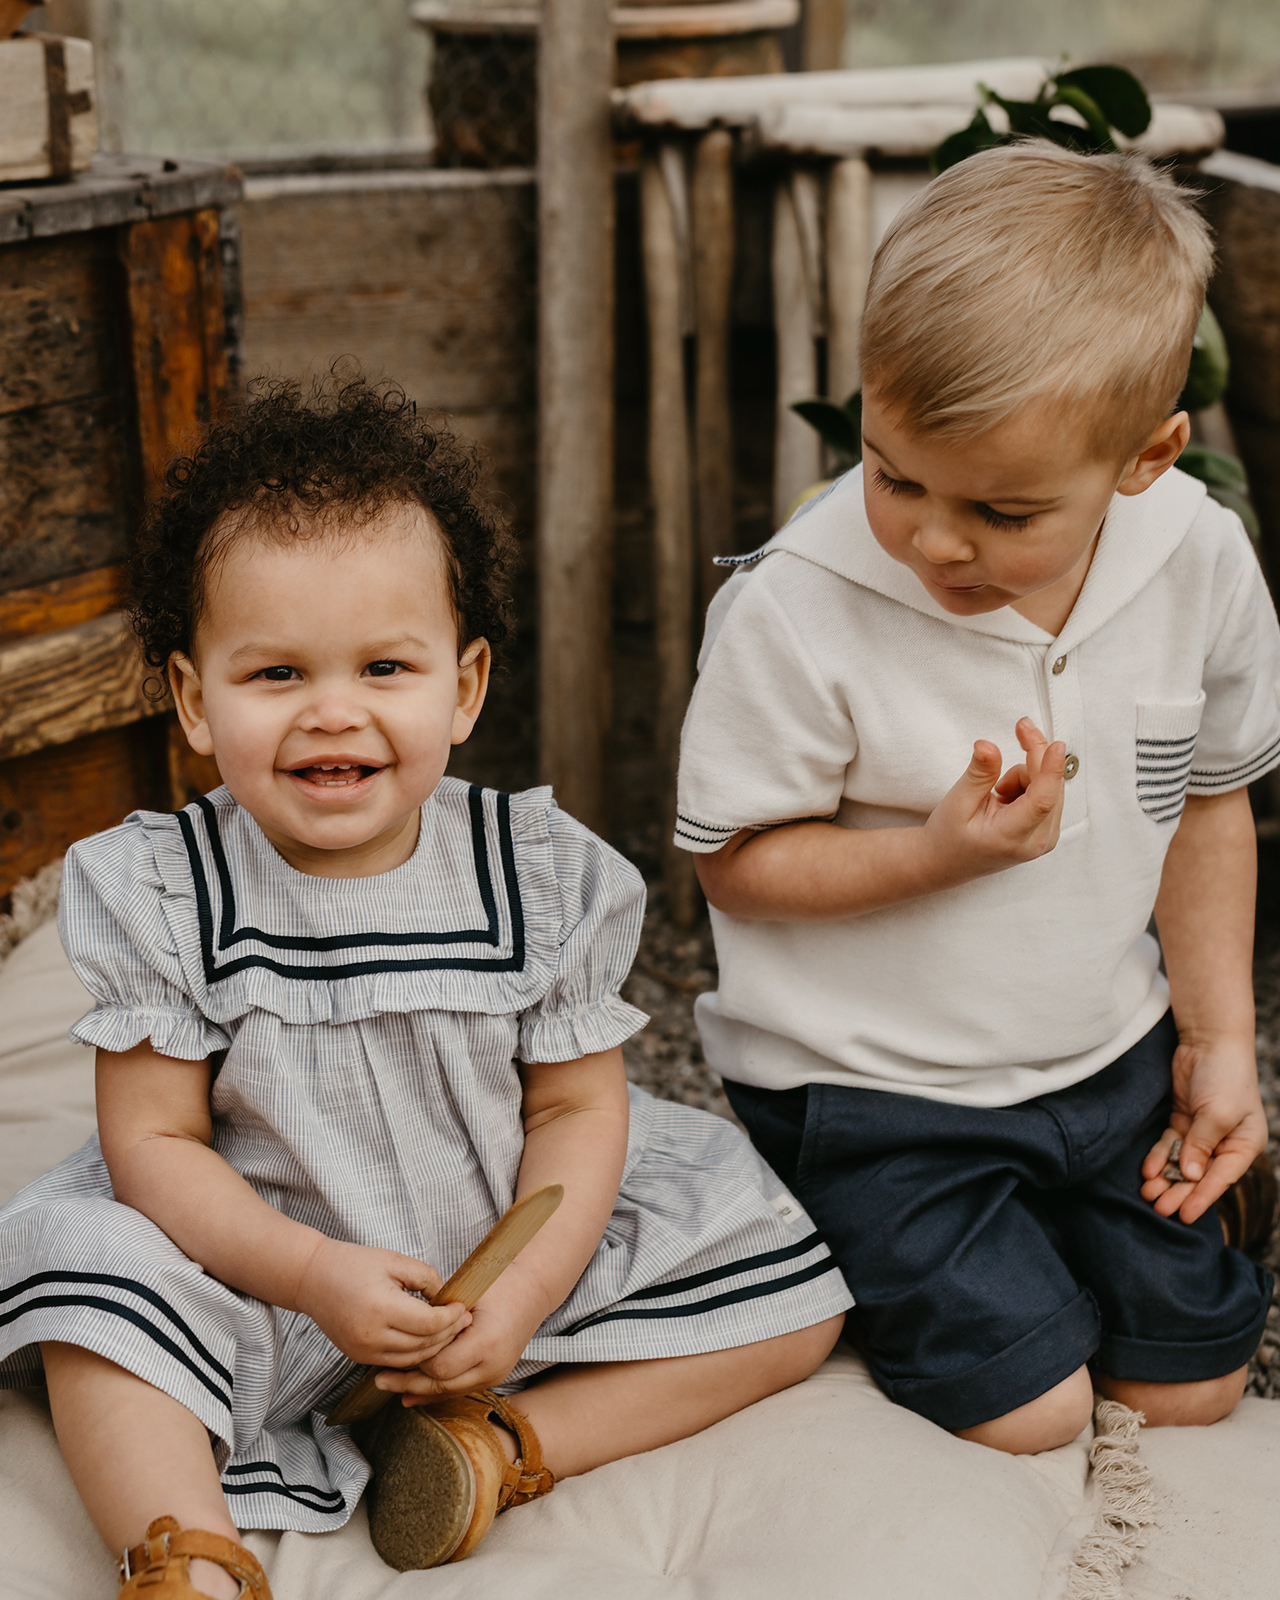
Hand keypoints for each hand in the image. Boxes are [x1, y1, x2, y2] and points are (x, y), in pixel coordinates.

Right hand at [294, 1237, 469, 1366]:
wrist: (312, 1279)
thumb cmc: (353, 1264)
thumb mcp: (394, 1261)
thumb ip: (425, 1278)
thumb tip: (446, 1297)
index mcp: (381, 1308)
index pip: (429, 1324)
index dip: (451, 1318)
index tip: (462, 1307)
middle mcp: (371, 1336)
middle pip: (423, 1346)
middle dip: (448, 1334)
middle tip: (464, 1320)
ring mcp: (363, 1350)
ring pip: (411, 1360)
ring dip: (434, 1348)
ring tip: (450, 1330)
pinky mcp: (358, 1357)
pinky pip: (395, 1361)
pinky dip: (414, 1353)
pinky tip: (427, 1339)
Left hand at [372, 1295, 540, 1404]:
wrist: (531, 1291)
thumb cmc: (498, 1285)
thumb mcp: (466, 1295)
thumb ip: (440, 1319)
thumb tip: (407, 1334)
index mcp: (486, 1343)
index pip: (440, 1366)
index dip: (416, 1360)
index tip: (397, 1352)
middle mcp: (493, 1366)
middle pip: (442, 1385)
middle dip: (409, 1382)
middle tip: (380, 1379)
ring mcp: (496, 1375)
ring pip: (449, 1392)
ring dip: (419, 1390)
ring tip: (391, 1386)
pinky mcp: (494, 1378)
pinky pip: (459, 1390)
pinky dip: (435, 1391)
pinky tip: (412, 1394)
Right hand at [922, 718, 1065, 882]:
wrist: (946, 862)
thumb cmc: (948, 836)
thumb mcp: (957, 803)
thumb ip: (979, 774)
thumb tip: (988, 745)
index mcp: (1011, 837)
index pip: (1041, 801)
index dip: (1051, 770)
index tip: (1056, 744)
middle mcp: (1037, 841)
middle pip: (1050, 786)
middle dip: (1034, 756)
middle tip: (1019, 728)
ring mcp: (1046, 838)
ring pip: (1051, 786)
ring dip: (1026, 775)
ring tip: (996, 791)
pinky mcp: (1047, 831)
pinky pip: (1049, 793)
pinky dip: (1029, 785)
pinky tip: (1006, 797)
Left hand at [1140, 1034, 1268, 1223]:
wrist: (1208, 1041)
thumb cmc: (1225, 1076)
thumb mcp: (1217, 1114)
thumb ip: (1202, 1145)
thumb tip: (1190, 1174)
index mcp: (1244, 1145)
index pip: (1221, 1178)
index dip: (1202, 1198)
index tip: (1185, 1215)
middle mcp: (1224, 1142)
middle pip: (1199, 1174)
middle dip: (1179, 1191)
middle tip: (1158, 1209)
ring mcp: (1202, 1132)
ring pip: (1181, 1162)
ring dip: (1165, 1178)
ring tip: (1148, 1194)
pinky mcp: (1184, 1120)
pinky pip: (1170, 1145)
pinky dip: (1159, 1156)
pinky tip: (1147, 1170)